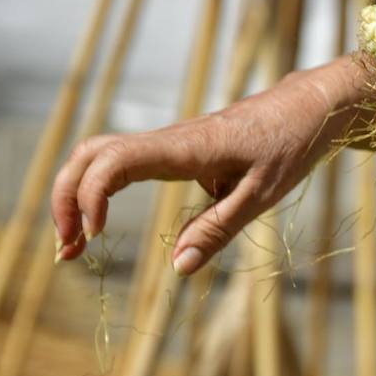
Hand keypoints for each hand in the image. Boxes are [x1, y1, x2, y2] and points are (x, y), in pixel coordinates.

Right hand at [51, 55, 368, 274]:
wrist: (309, 108)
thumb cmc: (290, 147)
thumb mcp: (260, 196)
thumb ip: (217, 230)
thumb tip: (176, 268)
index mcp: (185, 148)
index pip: (114, 161)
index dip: (91, 196)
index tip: (96, 236)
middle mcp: (167, 140)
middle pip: (90, 154)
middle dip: (66, 199)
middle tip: (66, 250)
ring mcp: (167, 142)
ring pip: (100, 157)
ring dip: (77, 195)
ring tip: (75, 245)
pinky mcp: (175, 150)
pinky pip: (122, 164)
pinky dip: (99, 191)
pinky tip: (99, 226)